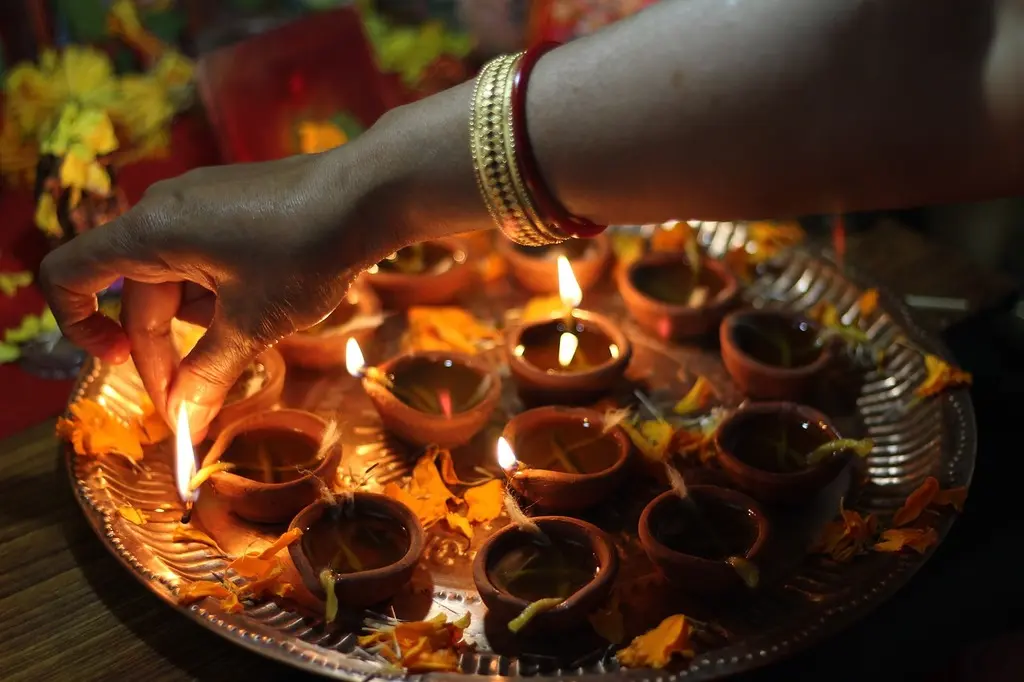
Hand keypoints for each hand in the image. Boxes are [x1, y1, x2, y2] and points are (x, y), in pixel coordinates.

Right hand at [40, 140, 409, 435]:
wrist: (371, 192)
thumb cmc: (305, 251)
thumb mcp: (253, 323)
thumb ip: (209, 373)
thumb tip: (184, 422)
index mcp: (150, 231)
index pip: (70, 274)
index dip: (79, 326)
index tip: (119, 365)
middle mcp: (164, 210)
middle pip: (137, 293)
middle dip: (163, 353)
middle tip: (197, 404)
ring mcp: (201, 203)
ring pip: (178, 281)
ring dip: (203, 324)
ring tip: (255, 335)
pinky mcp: (235, 205)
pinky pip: (207, 260)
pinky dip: (223, 295)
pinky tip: (267, 310)